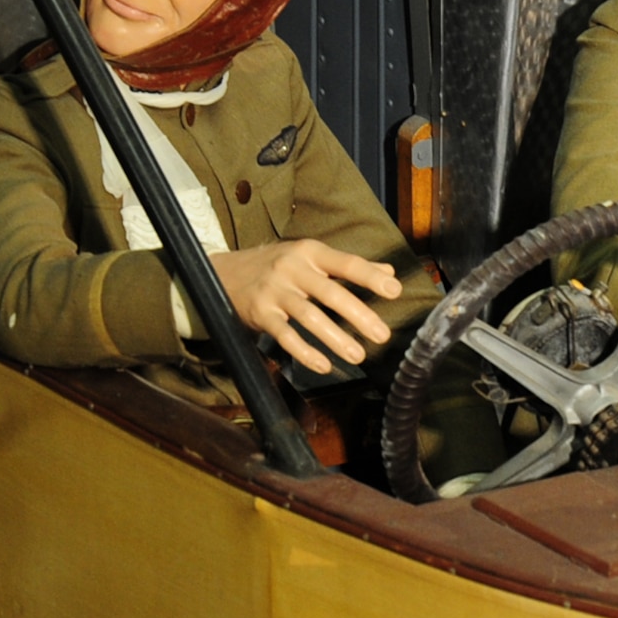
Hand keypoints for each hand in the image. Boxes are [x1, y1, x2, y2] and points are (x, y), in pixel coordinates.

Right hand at [211, 240, 401, 373]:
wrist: (223, 272)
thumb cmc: (277, 265)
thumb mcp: (310, 257)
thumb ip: (348, 267)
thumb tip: (389, 274)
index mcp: (310, 252)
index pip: (346, 263)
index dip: (370, 277)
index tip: (395, 291)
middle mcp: (292, 269)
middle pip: (330, 293)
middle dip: (359, 315)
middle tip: (382, 335)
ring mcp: (274, 292)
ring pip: (309, 316)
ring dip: (335, 338)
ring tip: (358, 355)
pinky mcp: (260, 314)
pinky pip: (284, 336)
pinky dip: (304, 352)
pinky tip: (323, 366)